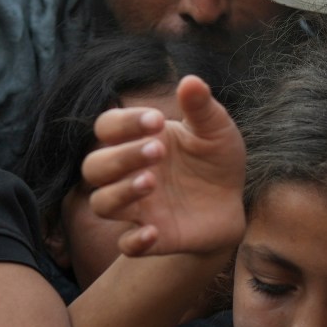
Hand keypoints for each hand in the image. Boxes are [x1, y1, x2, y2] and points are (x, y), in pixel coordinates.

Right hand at [81, 75, 247, 259]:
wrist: (231, 202)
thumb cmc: (215, 159)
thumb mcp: (216, 130)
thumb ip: (202, 107)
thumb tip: (191, 81)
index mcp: (136, 140)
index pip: (108, 127)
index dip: (124, 123)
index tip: (158, 120)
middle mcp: (127, 174)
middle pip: (95, 167)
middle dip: (121, 157)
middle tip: (158, 150)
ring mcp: (137, 207)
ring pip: (102, 204)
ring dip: (120, 193)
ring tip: (151, 181)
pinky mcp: (151, 237)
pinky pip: (127, 245)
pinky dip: (135, 240)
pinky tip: (154, 231)